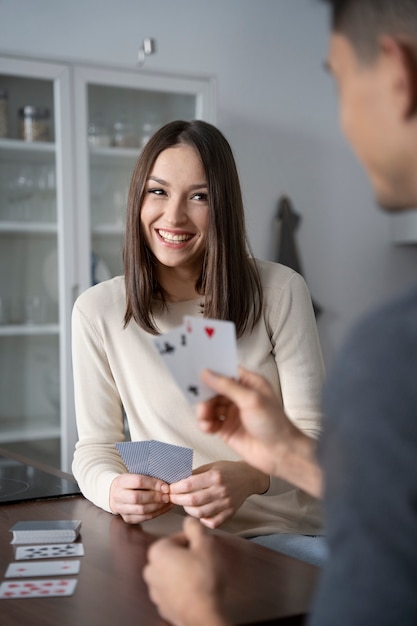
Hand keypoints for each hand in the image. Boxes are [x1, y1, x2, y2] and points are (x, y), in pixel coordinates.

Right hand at [109, 473, 172, 523]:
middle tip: (167, 496)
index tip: (165, 486)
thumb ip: (148, 478)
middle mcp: (118, 496)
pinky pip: (144, 518)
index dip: (153, 484)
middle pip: (138, 498)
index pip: (138, 482)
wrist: (116, 493)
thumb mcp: (135, 475)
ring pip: (141, 510)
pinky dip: (157, 513)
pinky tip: (164, 508)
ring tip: (168, 502)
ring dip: (158, 506)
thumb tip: (165, 485)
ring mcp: (121, 509)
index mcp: (120, 482)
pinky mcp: (127, 518)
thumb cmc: (130, 483)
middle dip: (155, 497)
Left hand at [143, 517, 228, 625]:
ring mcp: (154, 590)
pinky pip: (172, 590)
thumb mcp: (205, 544)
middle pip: (172, 555)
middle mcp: (151, 570)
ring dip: (183, 573)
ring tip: (199, 578)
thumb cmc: (203, 579)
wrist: (203, 615)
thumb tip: (189, 520)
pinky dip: (182, 589)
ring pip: (171, 573)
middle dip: (186, 557)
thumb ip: (194, 527)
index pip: (177, 538)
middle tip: (202, 562)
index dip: (193, 541)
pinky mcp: (162, 606)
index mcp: (157, 551)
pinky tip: (195, 591)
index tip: (202, 548)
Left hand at [168, 460, 268, 527]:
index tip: (169, 488)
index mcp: (215, 476)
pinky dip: (203, 520)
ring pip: (200, 513)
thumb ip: (195, 473)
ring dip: (187, 510)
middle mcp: (221, 491)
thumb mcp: (211, 466)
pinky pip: (212, 522)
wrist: (249, 477)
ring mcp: (226, 504)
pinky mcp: (230, 513)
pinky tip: (199, 513)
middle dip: (177, 499)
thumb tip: (177, 480)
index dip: (175, 487)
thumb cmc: (228, 470)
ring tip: (184, 504)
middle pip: (192, 500)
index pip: (189, 484)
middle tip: (171, 497)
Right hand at [196, 367, 321, 497]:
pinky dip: (205, 424)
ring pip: (210, 406)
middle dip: (205, 396)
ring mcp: (232, 413)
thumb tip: (207, 373)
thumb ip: (227, 386)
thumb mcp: (251, 400)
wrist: (280, 454)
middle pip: (214, 390)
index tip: (197, 375)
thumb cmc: (274, 424)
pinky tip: (207, 427)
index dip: (212, 373)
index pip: (226, 372)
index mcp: (249, 383)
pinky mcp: (227, 429)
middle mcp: (240, 396)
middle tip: (202, 404)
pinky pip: (210, 422)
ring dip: (203, 411)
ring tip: (205, 419)